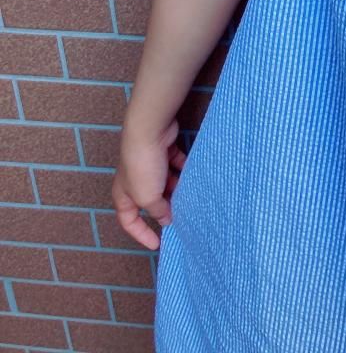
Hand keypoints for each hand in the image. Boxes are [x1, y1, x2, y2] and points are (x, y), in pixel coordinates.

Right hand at [111, 118, 186, 250]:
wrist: (150, 131)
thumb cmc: (143, 167)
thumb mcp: (148, 198)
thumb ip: (157, 211)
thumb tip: (166, 219)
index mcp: (123, 194)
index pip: (128, 221)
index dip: (141, 234)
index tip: (156, 245)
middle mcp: (133, 180)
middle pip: (149, 201)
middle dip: (164, 208)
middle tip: (180, 216)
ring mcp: (149, 164)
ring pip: (164, 182)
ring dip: (175, 189)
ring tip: (189, 196)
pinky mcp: (162, 150)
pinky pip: (174, 164)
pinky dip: (182, 170)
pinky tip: (192, 175)